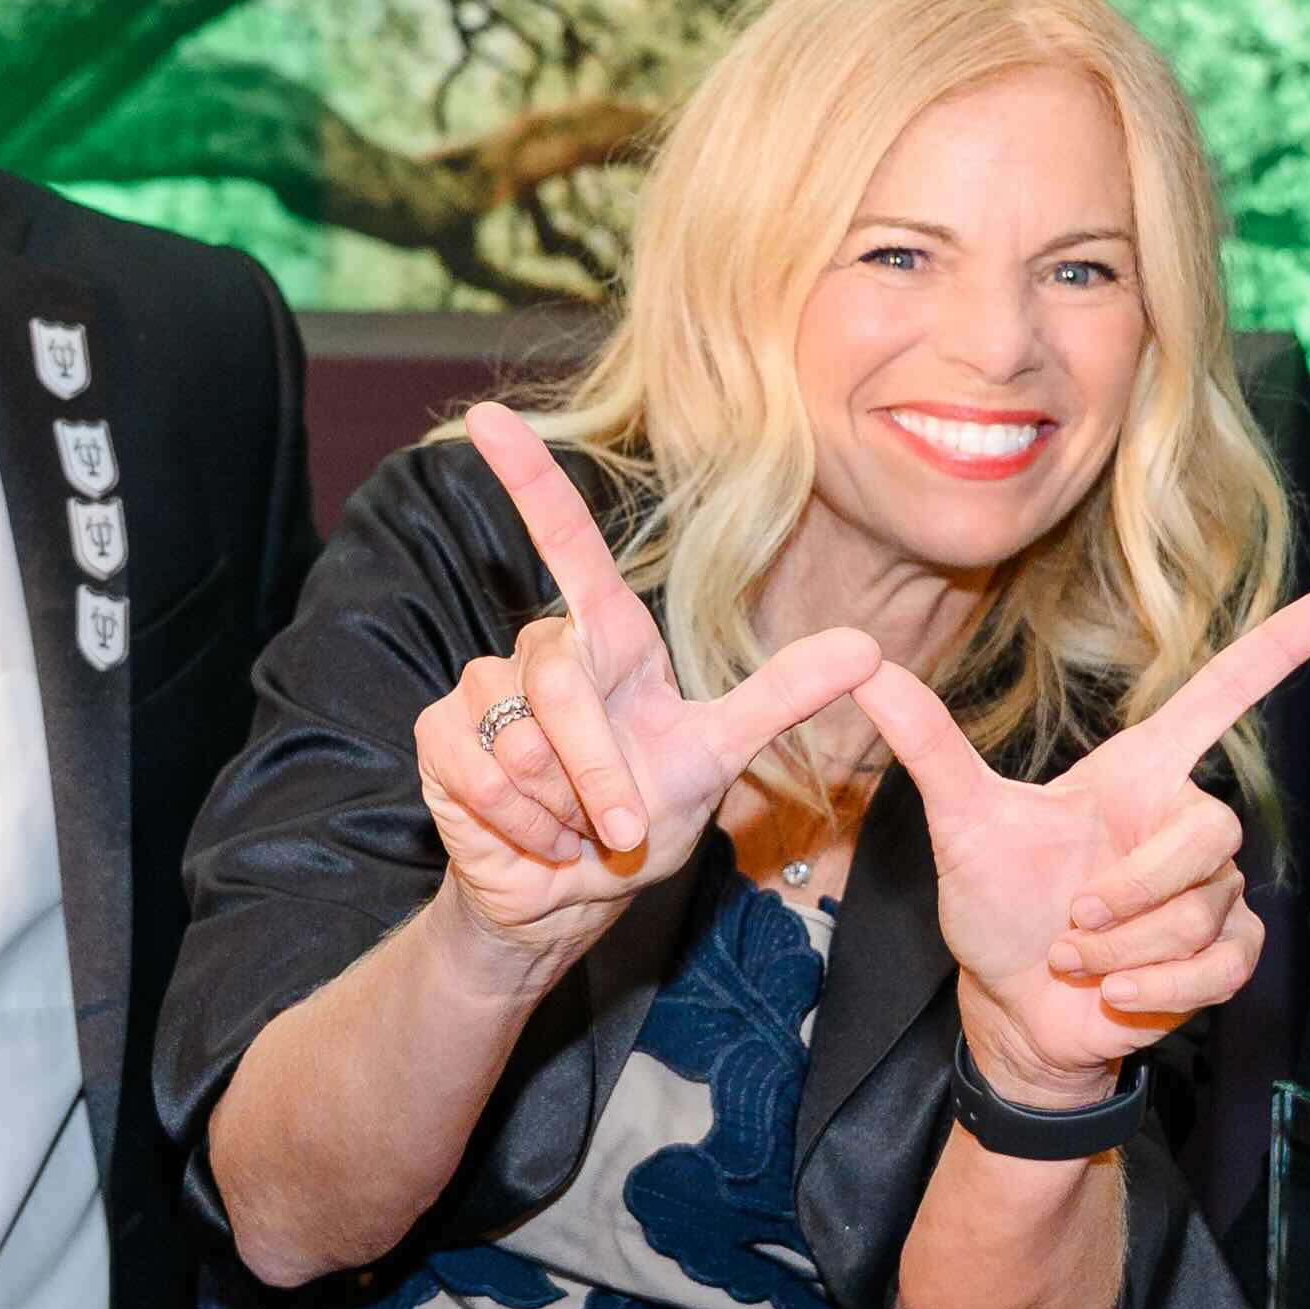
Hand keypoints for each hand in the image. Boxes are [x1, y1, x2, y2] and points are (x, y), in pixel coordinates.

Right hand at [421, 405, 882, 973]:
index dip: (529, 479)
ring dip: (560, 808)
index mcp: (607, 638)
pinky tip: (530, 836)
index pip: (566, 543)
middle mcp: (540, 650)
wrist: (570, 893)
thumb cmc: (643, 816)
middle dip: (599, 772)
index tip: (487, 415)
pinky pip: (480, 774)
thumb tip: (869, 648)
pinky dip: (518, 824)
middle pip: (560, 682)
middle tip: (622, 826)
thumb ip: (783, 698)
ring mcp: (482, 692)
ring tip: (573, 826)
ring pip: (520, 740)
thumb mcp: (719, 756)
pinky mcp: (440, 741)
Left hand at [849, 586, 1309, 1101]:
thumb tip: (861, 662)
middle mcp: (1183, 823)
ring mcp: (1212, 891)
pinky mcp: (1224, 954)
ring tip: (1076, 958)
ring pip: (1208, 907)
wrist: (1012, 1008)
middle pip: (1213, 830)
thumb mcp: (960, 823)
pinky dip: (1161, 988)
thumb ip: (925, 741)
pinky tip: (1115, 994)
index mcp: (1139, 776)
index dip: (1281, 647)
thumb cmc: (996, 907)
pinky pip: (1224, 962)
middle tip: (1071, 921)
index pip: (1224, 696)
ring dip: (1128, 949)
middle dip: (1135, 889)